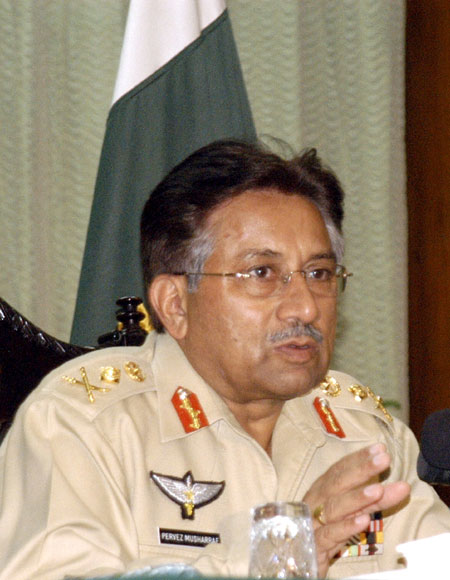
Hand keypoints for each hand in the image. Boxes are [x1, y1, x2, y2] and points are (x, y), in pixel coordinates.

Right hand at [302, 443, 410, 576]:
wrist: (297, 563)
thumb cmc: (326, 532)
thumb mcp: (350, 514)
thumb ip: (371, 501)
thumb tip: (399, 485)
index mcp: (322, 491)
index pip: (340, 469)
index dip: (359, 458)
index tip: (380, 449)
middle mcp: (315, 502)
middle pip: (337, 483)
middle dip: (361, 470)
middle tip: (384, 459)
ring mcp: (313, 523)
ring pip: (334, 508)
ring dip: (356, 497)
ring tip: (378, 490)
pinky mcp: (315, 547)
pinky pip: (330, 535)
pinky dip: (346, 527)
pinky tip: (364, 521)